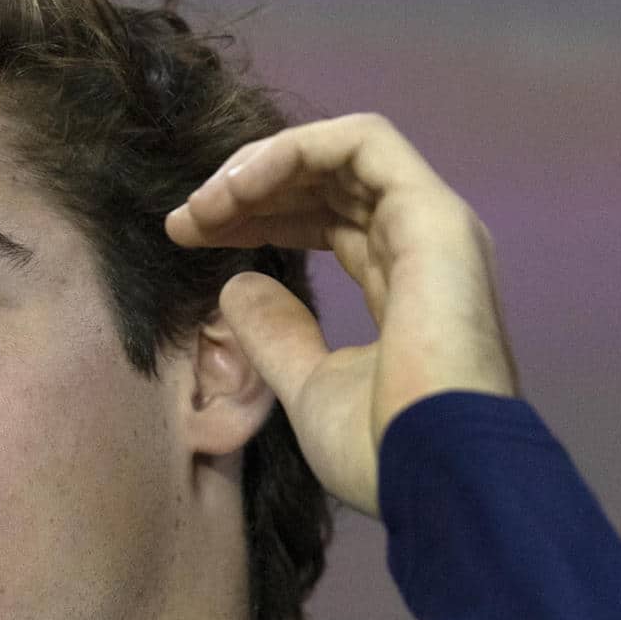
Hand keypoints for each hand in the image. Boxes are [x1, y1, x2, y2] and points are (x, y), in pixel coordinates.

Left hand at [165, 113, 519, 517]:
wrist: (436, 476)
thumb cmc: (382, 450)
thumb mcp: (307, 386)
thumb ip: (275, 333)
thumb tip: (236, 286)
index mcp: (404, 288)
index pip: (328, 224)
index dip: (257, 218)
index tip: (190, 237)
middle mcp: (423, 248)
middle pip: (329, 185)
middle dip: (249, 189)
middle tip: (185, 220)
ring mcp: (434, 227)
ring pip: (342, 154)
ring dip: (262, 166)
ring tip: (205, 203)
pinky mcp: (434, 216)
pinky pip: (362, 143)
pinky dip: (294, 150)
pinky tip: (238, 186)